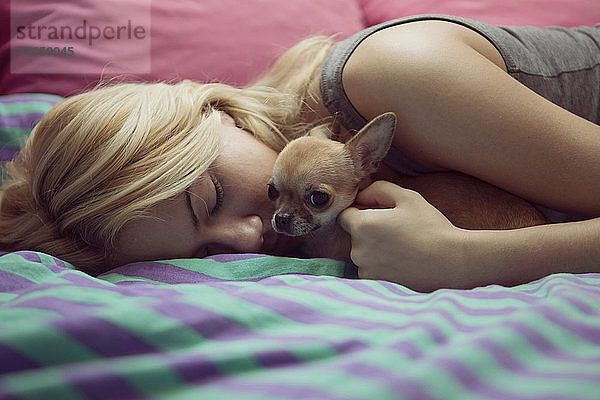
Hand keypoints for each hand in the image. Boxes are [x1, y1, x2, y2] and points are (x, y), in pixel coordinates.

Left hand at [338, 181, 467, 290]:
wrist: (451, 261)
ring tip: (402, 246)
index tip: (379, 213)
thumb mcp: (406, 197)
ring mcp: (365, 270)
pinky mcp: (375, 283)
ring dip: (375, 248)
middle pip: (354, 235)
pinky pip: (371, 268)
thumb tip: (361, 195)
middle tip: (397, 229)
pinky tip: (402, 260)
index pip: (345, 215)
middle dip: (369, 230)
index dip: (360, 211)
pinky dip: (381, 264)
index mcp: (362, 226)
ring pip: (363, 252)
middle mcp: (357, 250)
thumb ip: (378, 189)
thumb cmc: (430, 226)